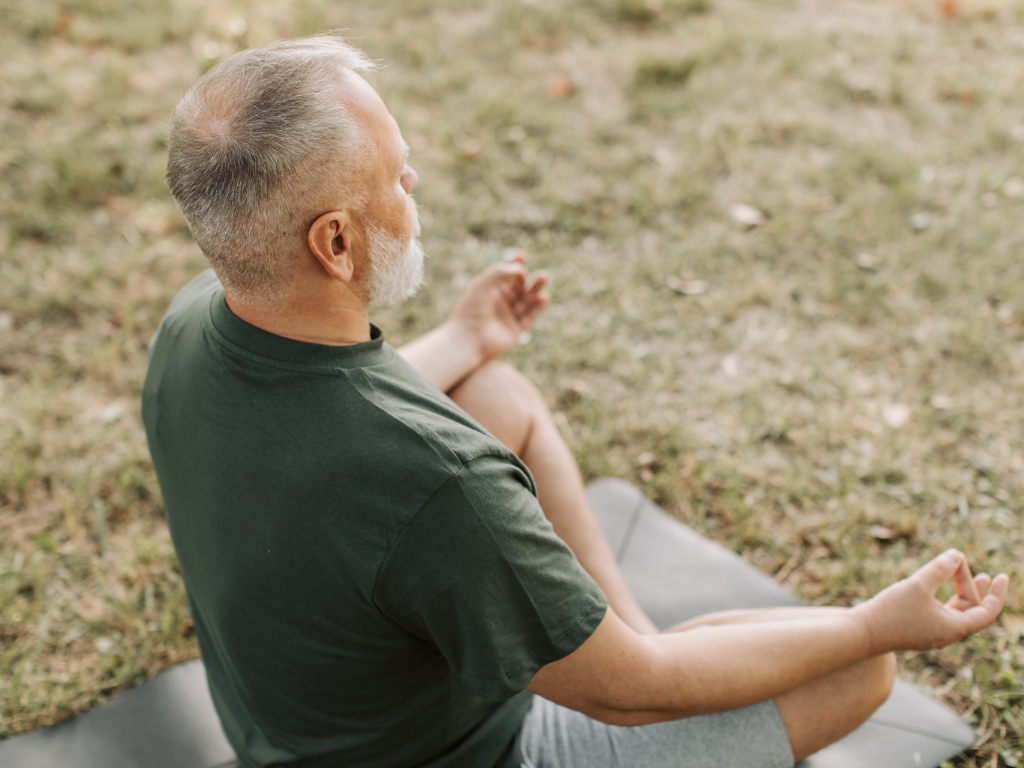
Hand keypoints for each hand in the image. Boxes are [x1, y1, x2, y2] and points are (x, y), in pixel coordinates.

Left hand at [446, 251, 549, 362]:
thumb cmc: (471, 310)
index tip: (522, 255)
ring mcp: (507, 317)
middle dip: (528, 279)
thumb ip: (500, 272)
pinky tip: (544, 297)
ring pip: (525, 301)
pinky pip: (529, 317)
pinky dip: (537, 307)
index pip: (504, 275)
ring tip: (544, 276)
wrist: (468, 339)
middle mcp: (499, 304)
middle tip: (539, 271)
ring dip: (535, 290)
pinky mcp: (514, 330)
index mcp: (489, 292)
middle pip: (518, 288)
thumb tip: (520, 268)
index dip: (513, 264)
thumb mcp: (483, 285)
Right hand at [852, 550, 1007, 654]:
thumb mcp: (918, 585)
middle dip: (970, 584)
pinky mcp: (915, 630)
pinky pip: (938, 612)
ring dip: (958, 590)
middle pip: (969, 608)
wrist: (860, 634)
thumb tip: (956, 555)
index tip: (1003, 576)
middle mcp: (945, 634)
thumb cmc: (891, 611)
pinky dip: (942, 596)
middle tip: (960, 560)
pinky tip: (933, 584)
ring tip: (962, 572)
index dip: (997, 594)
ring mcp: (930, 633)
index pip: (987, 612)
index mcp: (953, 628)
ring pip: (954, 611)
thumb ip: (939, 569)